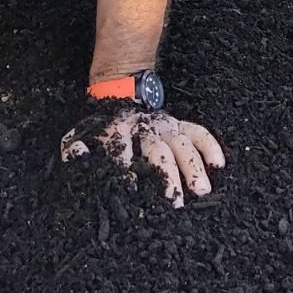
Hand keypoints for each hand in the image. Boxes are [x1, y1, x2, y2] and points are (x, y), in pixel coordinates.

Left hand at [61, 109, 224, 207]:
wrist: (120, 89)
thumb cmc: (103, 123)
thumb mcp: (81, 133)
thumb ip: (74, 149)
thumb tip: (77, 156)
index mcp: (119, 130)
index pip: (122, 151)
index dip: (125, 170)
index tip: (131, 192)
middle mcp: (145, 128)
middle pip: (158, 152)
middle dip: (167, 177)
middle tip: (174, 202)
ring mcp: (165, 125)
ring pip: (182, 145)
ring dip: (193, 167)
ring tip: (201, 190)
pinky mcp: (179, 124)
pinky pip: (199, 132)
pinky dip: (210, 146)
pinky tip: (218, 165)